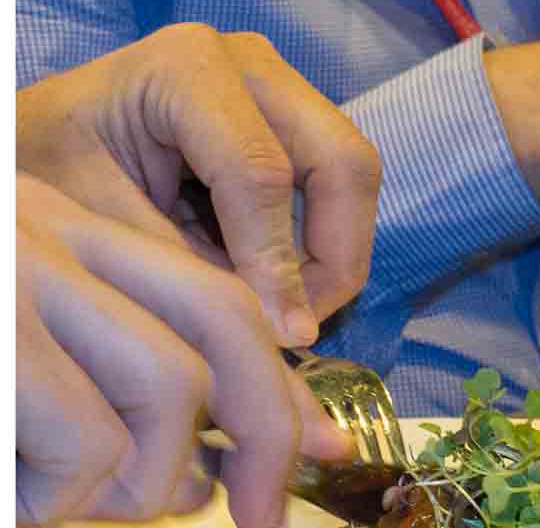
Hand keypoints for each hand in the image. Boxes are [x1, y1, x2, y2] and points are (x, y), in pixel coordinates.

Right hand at [15, 174, 349, 527]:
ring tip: (61, 505)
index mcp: (64, 229)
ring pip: (171, 384)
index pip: (213, 292)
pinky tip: (21, 504)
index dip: (278, 379)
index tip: (321, 447)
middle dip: (268, 426)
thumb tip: (207, 475)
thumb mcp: (22, 356)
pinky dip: (65, 500)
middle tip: (262, 515)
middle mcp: (47, 230)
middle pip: (223, 318)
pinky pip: (87, 445)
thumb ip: (113, 382)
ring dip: (144, 479)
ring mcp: (16, 276)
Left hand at [16, 23, 381, 345]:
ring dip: (335, 249)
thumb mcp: (99, 223)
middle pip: (342, 161)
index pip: (261, 174)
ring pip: (354, 172)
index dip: (277, 263)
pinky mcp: (292, 112)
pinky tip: (279, 277)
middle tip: (303, 324)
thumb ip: (189, 268)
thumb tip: (285, 329)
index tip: (280, 335)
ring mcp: (280, 82)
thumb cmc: (48, 170)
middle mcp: (251, 61)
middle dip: (336, 255)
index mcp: (186, 69)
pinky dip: (321, 237)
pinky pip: (336, 180)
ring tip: (289, 307)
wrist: (36, 137)